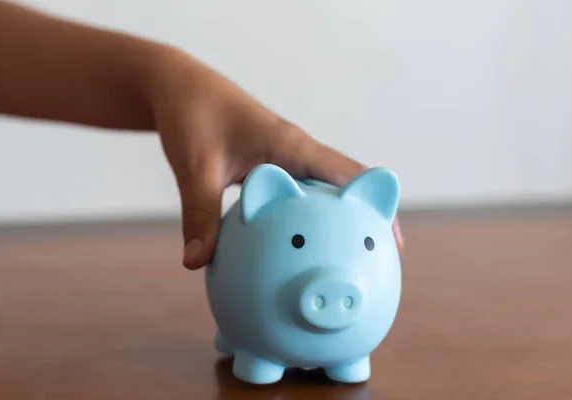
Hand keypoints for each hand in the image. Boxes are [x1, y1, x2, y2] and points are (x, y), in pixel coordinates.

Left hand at [143, 49, 403, 268]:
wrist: (178, 87)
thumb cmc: (192, 115)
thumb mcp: (196, 167)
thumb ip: (200, 215)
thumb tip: (196, 264)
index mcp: (292, 147)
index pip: (351, 176)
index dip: (378, 207)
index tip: (393, 243)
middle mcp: (296, 152)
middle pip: (346, 188)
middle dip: (362, 222)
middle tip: (370, 264)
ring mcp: (284, 159)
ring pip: (322, 194)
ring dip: (333, 224)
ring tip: (337, 264)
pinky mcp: (269, 167)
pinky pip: (296, 197)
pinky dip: (302, 221)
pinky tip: (289, 249)